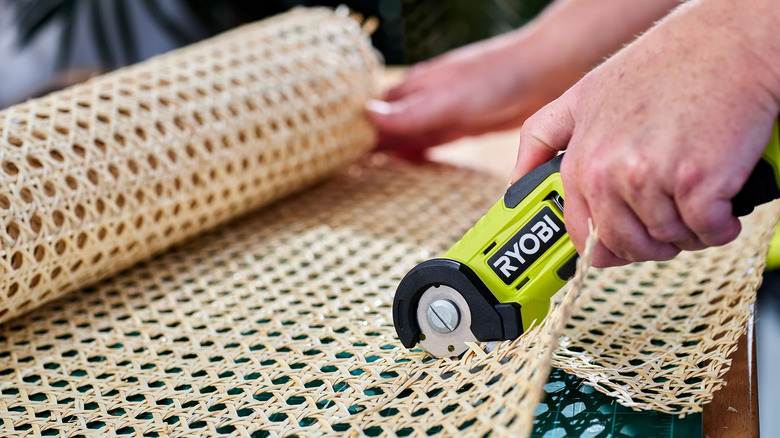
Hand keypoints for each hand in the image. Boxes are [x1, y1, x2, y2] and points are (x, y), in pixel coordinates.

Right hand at [366, 32, 585, 152]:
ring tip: (366, 174)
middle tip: (344, 172)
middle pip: (385, 127)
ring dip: (389, 153)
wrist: (544, 73)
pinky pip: (430, 144)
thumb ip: (409, 114)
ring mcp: (442, 114)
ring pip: (406, 137)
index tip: (331, 154)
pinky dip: (415, 155)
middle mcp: (423, 100)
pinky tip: (408, 165)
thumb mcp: (446, 100)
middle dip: (366, 145)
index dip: (351, 132)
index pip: (371, 113)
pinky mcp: (461, 127)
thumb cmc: (496, 77)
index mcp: (414, 89)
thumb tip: (366, 117)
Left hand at [511, 0, 779, 267]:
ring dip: (689, 230)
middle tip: (672, 215)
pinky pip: (707, 232)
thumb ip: (545, 137)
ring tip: (699, 192)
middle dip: (650, 243)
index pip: (578, 232)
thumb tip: (517, 183)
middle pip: (622, 245)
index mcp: (579, 158)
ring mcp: (647, 177)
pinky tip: (723, 196)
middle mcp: (605, 171)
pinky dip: (721, 224)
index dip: (603, 247)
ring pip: (667, 240)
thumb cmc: (666, 65)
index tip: (617, 249)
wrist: (730, 42)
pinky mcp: (694, 182)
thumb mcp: (585, 94)